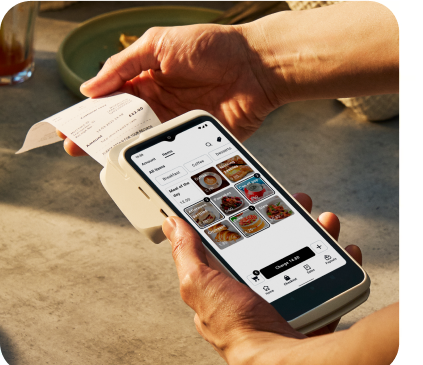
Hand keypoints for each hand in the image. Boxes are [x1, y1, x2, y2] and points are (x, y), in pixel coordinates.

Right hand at [57, 24, 280, 156]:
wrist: (256, 66)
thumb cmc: (211, 46)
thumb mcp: (158, 45)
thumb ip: (122, 66)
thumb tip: (89, 89)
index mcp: (146, 79)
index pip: (110, 100)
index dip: (90, 114)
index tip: (69, 128)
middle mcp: (160, 104)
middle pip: (123, 126)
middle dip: (99, 138)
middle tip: (76, 150)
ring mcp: (179, 124)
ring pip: (145, 143)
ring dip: (126, 152)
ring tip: (104, 159)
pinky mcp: (199, 140)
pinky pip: (176, 154)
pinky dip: (160, 161)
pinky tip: (144, 165)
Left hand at [164, 192, 361, 364]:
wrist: (280, 360)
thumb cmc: (238, 328)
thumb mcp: (200, 283)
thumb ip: (187, 253)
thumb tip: (172, 224)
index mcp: (227, 289)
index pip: (236, 246)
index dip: (247, 221)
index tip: (260, 201)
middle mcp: (257, 298)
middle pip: (275, 249)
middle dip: (289, 224)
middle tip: (298, 204)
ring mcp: (288, 305)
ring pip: (307, 262)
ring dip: (320, 238)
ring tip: (325, 221)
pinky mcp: (315, 314)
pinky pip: (332, 285)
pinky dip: (342, 267)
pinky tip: (345, 252)